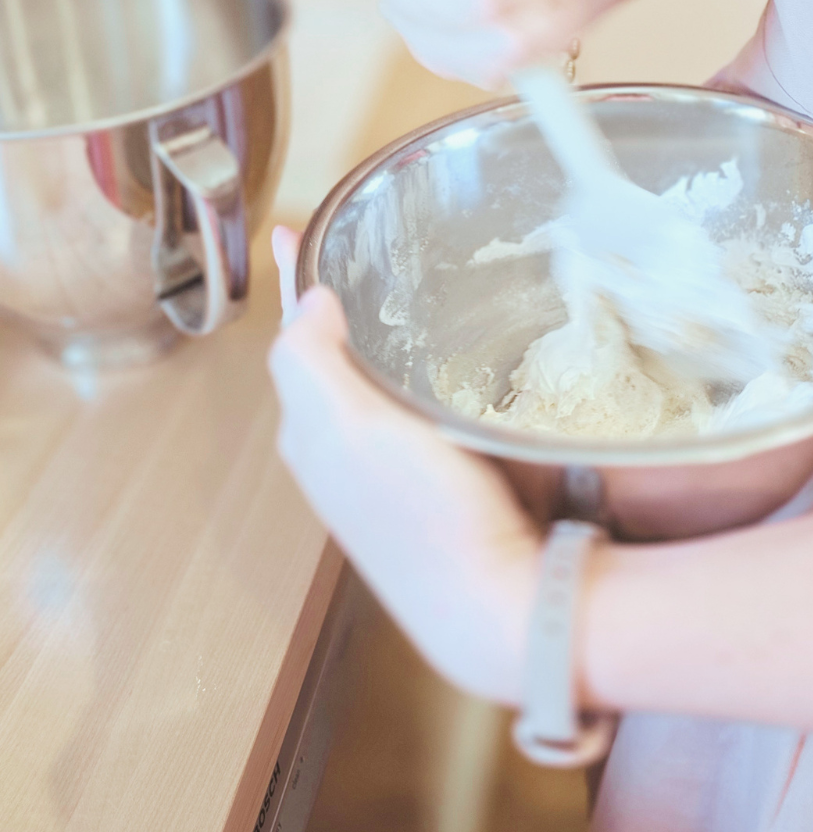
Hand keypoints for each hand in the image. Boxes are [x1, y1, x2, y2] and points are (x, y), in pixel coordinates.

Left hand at [268, 228, 539, 703]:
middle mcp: (346, 452)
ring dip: (387, 334)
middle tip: (367, 244)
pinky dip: (427, 369)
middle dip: (341, 303)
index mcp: (313, 433)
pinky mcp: (444, 478)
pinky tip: (459, 354)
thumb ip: (309, 363)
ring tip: (413, 283)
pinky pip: (421, 407)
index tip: (296, 225)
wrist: (498, 605)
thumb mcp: (347, 432)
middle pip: (335, 359)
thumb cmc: (422, 519)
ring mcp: (396, 469)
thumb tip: (309, 299)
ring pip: (380, 381)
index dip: (298, 281)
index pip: (298, 340)